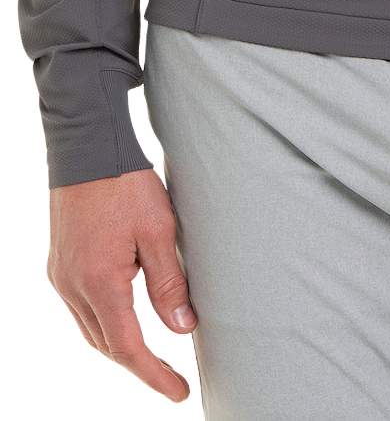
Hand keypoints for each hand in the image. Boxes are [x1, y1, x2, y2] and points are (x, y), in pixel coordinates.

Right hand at [47, 167, 197, 404]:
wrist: (87, 145)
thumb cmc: (125, 183)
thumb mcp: (158, 230)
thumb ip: (168, 283)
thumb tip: (181, 328)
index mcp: (99, 282)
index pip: (127, 347)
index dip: (153, 375)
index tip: (177, 393)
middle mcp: (72, 287)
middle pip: (105, 344)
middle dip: (137, 365)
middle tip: (169, 379)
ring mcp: (60, 276)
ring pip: (90, 329)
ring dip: (119, 345)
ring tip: (151, 356)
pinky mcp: (59, 264)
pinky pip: (80, 309)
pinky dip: (104, 322)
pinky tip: (122, 318)